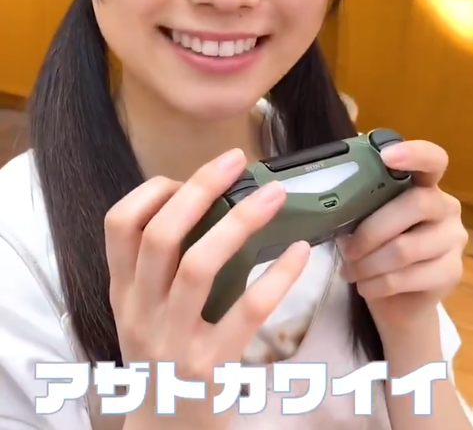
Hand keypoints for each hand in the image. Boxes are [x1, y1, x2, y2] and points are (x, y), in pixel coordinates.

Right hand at [105, 148, 309, 429]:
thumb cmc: (161, 360)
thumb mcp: (144, 312)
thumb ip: (160, 267)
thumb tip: (207, 203)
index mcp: (124, 291)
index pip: (118, 224)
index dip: (152, 191)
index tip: (186, 178)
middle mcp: (141, 310)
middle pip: (162, 235)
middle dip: (200, 188)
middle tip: (236, 160)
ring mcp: (173, 340)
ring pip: (198, 266)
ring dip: (239, 223)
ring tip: (274, 196)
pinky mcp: (210, 366)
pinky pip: (246, 312)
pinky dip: (276, 278)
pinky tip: (299, 253)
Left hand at [338, 140, 467, 334]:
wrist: (399, 299)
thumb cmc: (377, 248)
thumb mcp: (364, 220)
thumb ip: (356, 204)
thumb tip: (325, 201)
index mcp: (424, 185)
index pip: (432, 159)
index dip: (414, 153)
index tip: (386, 155)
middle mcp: (446, 207)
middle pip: (415, 205)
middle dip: (372, 230)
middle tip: (346, 248)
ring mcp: (453, 240)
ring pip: (405, 248)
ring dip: (368, 263)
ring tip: (350, 271)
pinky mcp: (451, 273)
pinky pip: (406, 277)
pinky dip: (376, 284)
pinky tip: (364, 286)